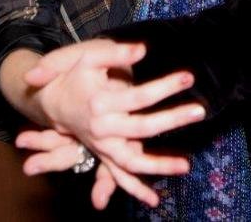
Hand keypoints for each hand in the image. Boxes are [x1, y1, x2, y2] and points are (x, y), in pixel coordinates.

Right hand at [21, 39, 205, 207]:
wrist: (50, 98)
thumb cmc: (74, 74)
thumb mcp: (91, 57)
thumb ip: (117, 53)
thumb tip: (143, 50)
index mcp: (100, 102)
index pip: (140, 96)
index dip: (165, 86)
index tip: (188, 78)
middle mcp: (101, 128)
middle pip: (143, 127)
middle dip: (173, 120)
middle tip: (200, 111)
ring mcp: (102, 145)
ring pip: (131, 161)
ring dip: (158, 165)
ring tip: (185, 166)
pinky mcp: (103, 152)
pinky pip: (119, 175)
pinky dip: (134, 188)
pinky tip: (153, 200)